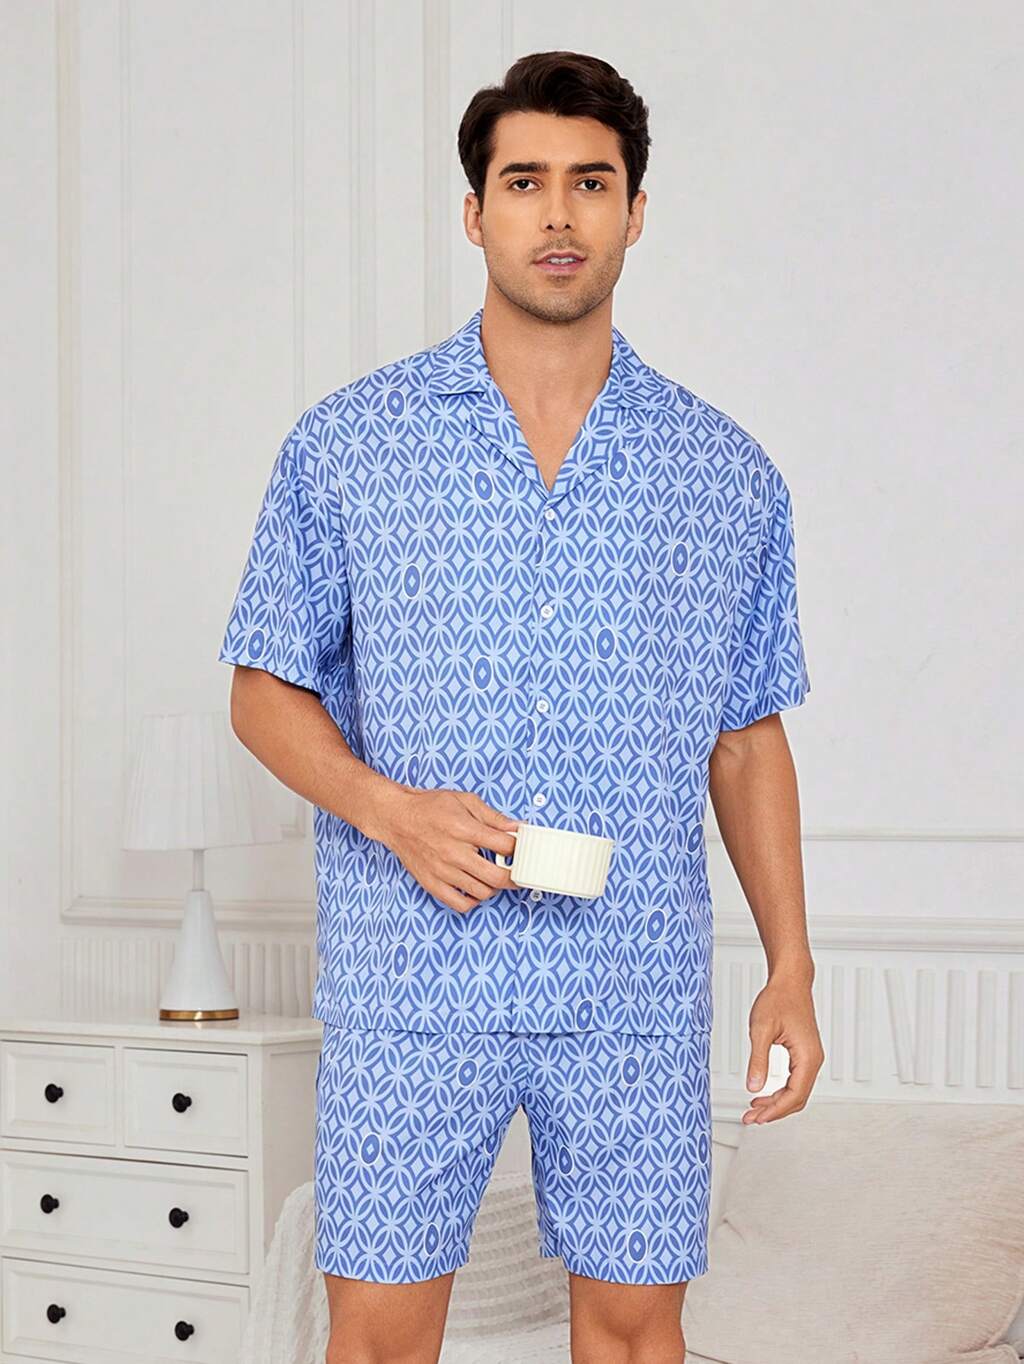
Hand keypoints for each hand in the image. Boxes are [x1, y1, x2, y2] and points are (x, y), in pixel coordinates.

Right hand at [374, 786, 520, 913]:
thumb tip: (517, 827)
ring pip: (483, 892)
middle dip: (514, 875)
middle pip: (498, 876)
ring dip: (493, 886)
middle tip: (515, 870)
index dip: (519, 848)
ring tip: (491, 874)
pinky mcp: (432, 884)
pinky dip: (473, 900)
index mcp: (464, 829)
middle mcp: (454, 853)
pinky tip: (474, 887)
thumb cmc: (429, 807)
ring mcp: (442, 871)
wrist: (396, 818)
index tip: (520, 848)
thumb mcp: (465, 801)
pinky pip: (461, 904)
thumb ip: (493, 817)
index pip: (505, 846)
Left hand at [742, 969, 824, 1123]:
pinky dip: (779, 1091)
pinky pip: (794, 1080)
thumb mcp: (761, 1029)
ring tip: (753, 1109)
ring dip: (776, 1103)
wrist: (790, 981)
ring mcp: (810, 1057)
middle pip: (797, 1098)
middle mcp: (813, 1060)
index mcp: (808, 1057)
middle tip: (750, 1118)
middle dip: (774, 1111)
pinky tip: (763, 1093)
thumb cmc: (778, 999)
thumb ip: (758, 1060)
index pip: (794, 1095)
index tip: (756, 1118)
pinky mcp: (804, 1054)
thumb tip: (753, 1087)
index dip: (774, 1110)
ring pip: (796, 1091)